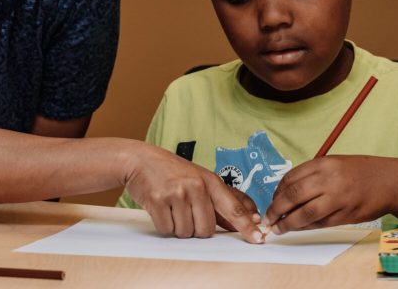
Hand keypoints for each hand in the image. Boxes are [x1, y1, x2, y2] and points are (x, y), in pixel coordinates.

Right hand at [122, 143, 263, 242]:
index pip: (233, 207)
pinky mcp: (158, 201)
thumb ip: (222, 200)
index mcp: (210, 181)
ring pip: (186, 232)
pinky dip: (164, 224)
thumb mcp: (199, 179)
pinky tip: (161, 208)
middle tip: (186, 211)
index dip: (246, 225)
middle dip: (196, 228)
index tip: (258, 238)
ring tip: (172, 207)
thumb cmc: (171, 171)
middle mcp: (196, 186)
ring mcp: (177, 193)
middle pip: (206, 229)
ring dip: (179, 226)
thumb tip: (244, 219)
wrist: (140, 160)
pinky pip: (168, 229)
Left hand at [263, 155, 397, 233]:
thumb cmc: (360, 171)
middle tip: (268, 218)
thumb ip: (312, 175)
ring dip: (288, 223)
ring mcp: (338, 198)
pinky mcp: (346, 215)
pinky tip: (299, 228)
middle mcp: (329, 179)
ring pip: (305, 213)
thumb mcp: (334, 164)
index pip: (290, 178)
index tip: (271, 201)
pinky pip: (321, 223)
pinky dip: (306, 227)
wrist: (391, 181)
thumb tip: (286, 193)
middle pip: (293, 195)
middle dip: (276, 208)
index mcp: (323, 163)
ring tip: (278, 228)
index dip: (276, 192)